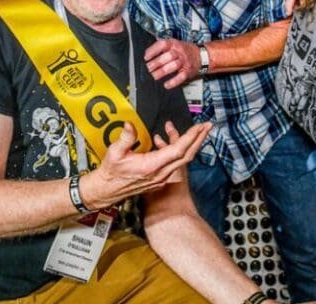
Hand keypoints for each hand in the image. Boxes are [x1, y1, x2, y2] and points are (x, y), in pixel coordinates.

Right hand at [84, 121, 210, 207]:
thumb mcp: (114, 152)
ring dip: (192, 144)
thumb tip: (130, 124)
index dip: (190, 137)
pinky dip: (180, 150)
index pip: (178, 150)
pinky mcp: (159, 178)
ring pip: (182, 160)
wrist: (106, 191)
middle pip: (187, 155)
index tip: (200, 126)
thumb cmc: (111, 172)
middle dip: (199, 139)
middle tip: (208, 126)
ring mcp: (161, 177)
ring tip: (197, 131)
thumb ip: (125, 137)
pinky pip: (175, 163)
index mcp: (151, 166)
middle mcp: (160, 173)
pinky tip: (174, 140)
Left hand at [144, 37, 201, 87]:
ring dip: (162, 72)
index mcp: (174, 44)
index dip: (153, 50)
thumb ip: (163, 48)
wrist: (202, 55)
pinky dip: (173, 82)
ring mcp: (184, 61)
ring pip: (173, 66)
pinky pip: (180, 77)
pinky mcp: (188, 71)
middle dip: (156, 63)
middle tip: (149, 68)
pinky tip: (166, 84)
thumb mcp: (175, 44)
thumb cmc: (185, 50)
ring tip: (154, 76)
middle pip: (167, 56)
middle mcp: (179, 52)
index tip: (146, 57)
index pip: (162, 44)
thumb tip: (148, 54)